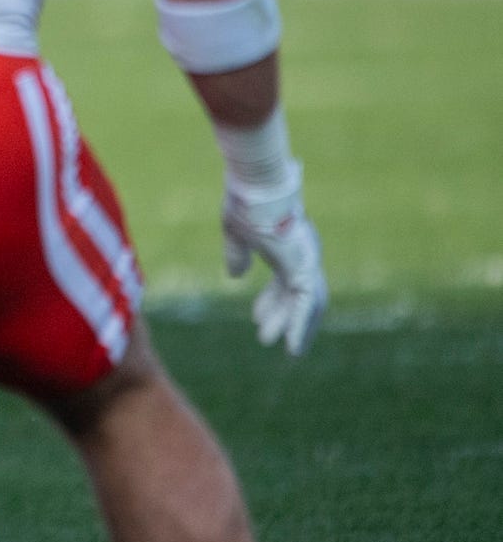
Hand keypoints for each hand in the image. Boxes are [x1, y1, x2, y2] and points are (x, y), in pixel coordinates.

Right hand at [223, 177, 325, 355]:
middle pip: (296, 295)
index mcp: (285, 248)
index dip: (270, 301)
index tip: (255, 317)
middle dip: (282, 316)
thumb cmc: (245, 204)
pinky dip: (300, 325)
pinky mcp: (304, 268)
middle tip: (268, 337)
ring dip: (295, 326)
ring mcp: (306, 262)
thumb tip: (235, 276)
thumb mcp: (236, 234)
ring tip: (290, 351)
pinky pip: (305, 304)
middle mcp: (301, 256)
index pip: (283, 282)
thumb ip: (237, 254)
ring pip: (306, 303)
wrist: (257, 189)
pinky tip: (293, 346)